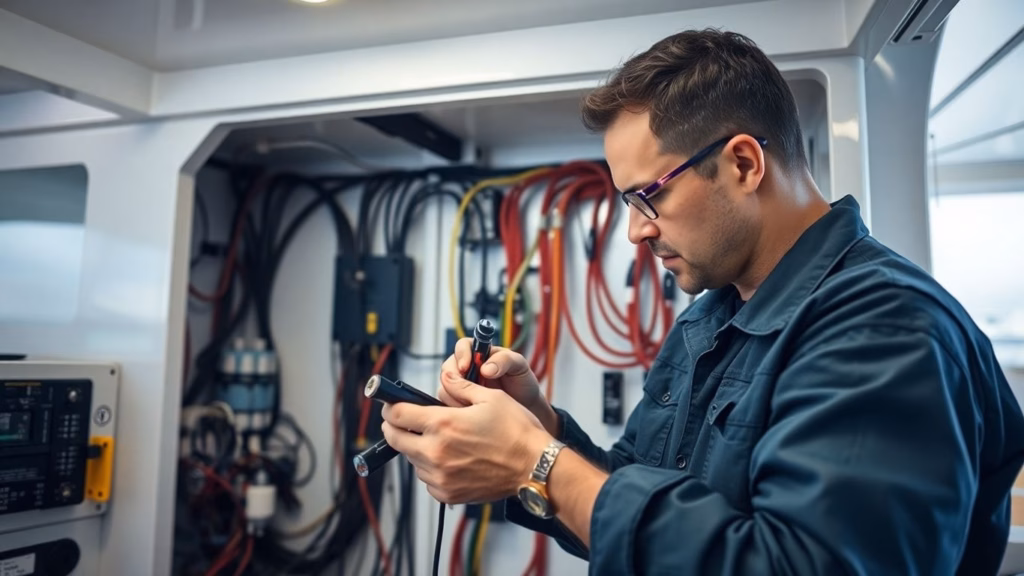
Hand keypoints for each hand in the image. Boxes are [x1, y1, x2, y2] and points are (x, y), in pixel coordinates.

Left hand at [382, 371, 552, 503]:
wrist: (535, 467)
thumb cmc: (517, 432)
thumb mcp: (490, 397)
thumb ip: (461, 387)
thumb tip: (445, 378)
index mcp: (443, 424)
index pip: (397, 414)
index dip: (390, 406)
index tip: (391, 405)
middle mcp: (436, 452)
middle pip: (395, 438)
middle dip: (395, 427)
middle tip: (404, 420)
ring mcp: (440, 476)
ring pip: (411, 459)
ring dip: (416, 447)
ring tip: (437, 439)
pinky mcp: (447, 494)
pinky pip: (426, 479)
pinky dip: (430, 469)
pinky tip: (448, 459)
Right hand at [440, 338, 559, 436]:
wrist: (526, 405)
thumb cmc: (522, 381)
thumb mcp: (519, 365)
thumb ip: (504, 360)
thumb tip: (485, 369)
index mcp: (479, 352)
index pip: (462, 346)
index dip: (461, 355)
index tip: (466, 367)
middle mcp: (467, 367)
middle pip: (448, 367)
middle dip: (453, 378)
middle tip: (465, 390)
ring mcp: (462, 386)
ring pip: (445, 387)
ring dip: (454, 395)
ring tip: (471, 403)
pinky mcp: (460, 402)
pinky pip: (449, 404)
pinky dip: (455, 408)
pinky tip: (469, 412)